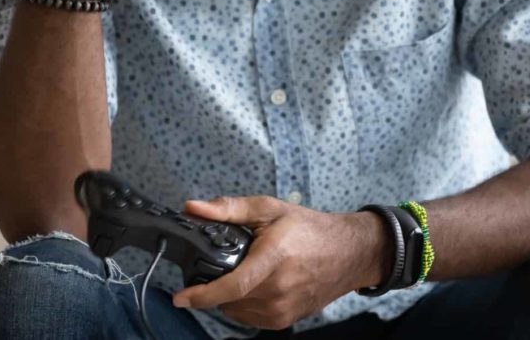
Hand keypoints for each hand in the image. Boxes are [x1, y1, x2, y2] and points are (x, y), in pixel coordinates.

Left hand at [172, 196, 384, 330]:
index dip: (202, 294)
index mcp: (273, 258)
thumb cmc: (310, 229)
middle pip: (229, 298)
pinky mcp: (285, 320)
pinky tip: (255, 286)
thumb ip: (229, 209)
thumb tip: (193, 208)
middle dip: (216, 284)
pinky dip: (244, 304)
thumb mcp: (269, 209)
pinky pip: (250, 318)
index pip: (232, 285)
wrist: (348, 253)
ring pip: (237, 310)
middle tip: (224, 263)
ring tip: (245, 271)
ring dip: (230, 296)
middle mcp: (278, 289)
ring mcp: (283, 309)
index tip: (181, 297)